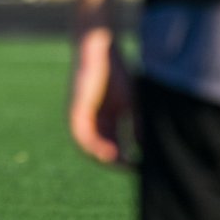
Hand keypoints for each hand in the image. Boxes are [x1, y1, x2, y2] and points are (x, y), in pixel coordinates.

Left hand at [68, 24, 135, 166]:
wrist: (100, 50)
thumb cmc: (117, 72)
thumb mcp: (131, 103)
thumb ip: (137, 125)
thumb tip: (144, 147)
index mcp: (105, 120)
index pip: (116, 145)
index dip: (128, 158)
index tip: (142, 166)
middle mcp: (92, 122)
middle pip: (103, 149)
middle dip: (118, 161)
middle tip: (133, 169)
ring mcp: (82, 117)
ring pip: (90, 146)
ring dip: (105, 157)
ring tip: (121, 164)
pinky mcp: (76, 111)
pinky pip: (81, 135)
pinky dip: (94, 146)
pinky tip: (107, 153)